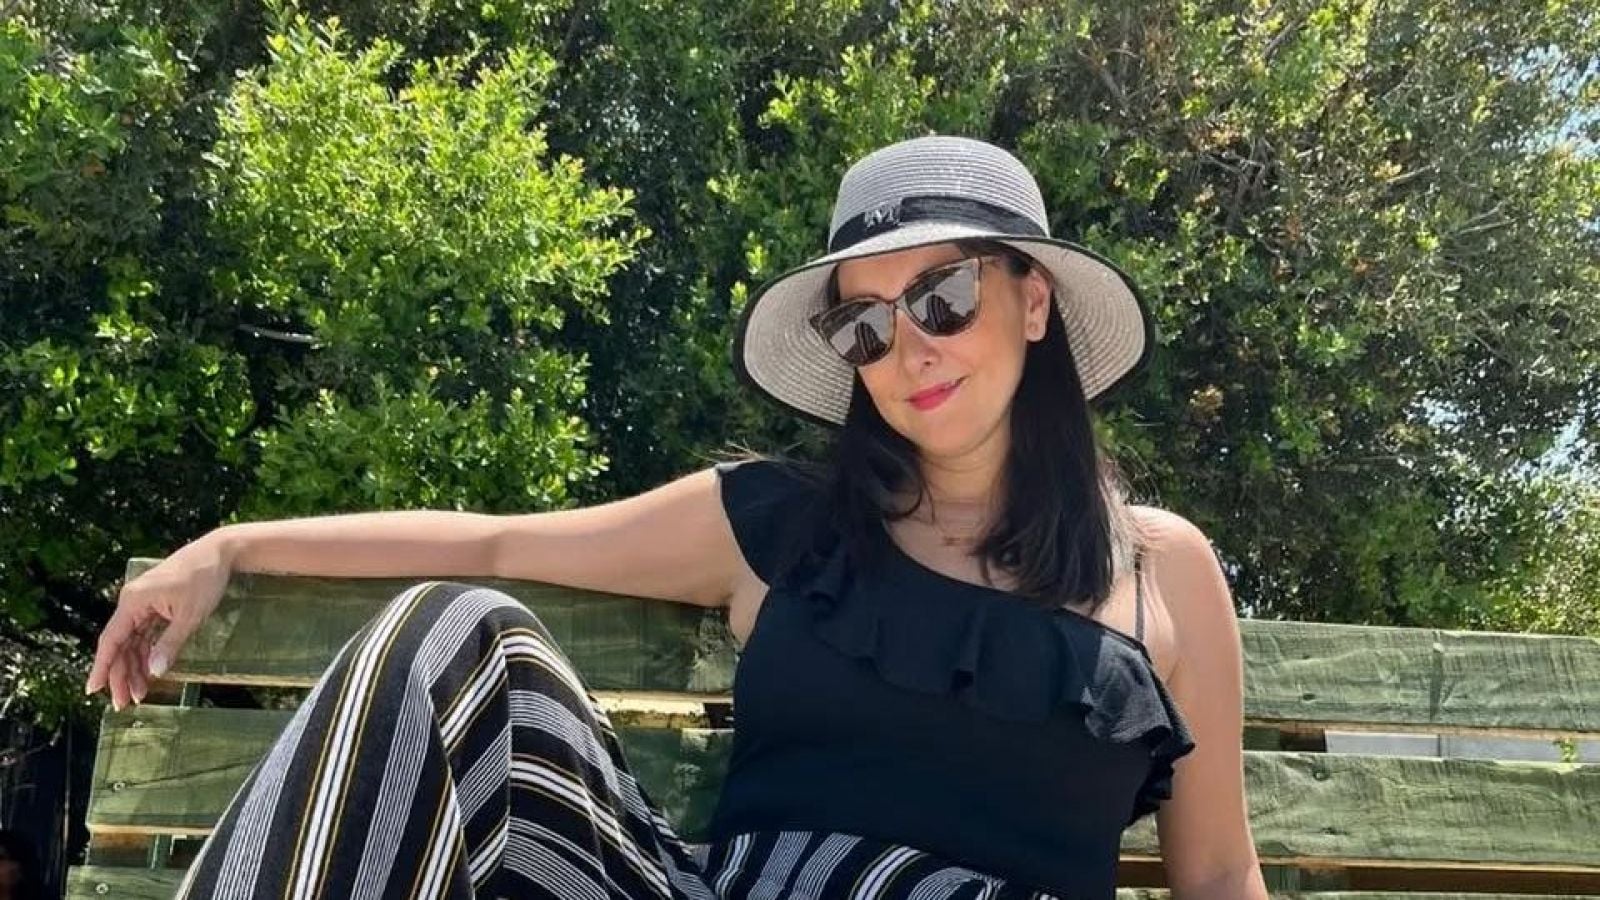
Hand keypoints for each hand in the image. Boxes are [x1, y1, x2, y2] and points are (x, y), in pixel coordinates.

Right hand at [84, 530, 234, 709]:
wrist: (221, 552)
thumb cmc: (205, 579)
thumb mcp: (190, 616)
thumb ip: (170, 644)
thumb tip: (154, 671)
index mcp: (133, 601)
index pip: (111, 640)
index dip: (102, 666)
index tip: (93, 689)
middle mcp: (132, 602)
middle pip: (120, 644)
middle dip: (121, 674)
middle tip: (125, 703)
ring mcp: (144, 603)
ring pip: (132, 641)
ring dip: (134, 666)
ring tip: (139, 693)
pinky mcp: (156, 604)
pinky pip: (144, 633)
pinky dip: (145, 652)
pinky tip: (148, 671)